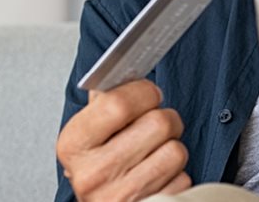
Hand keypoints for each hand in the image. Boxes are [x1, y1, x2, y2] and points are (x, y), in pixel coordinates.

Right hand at [56, 79, 190, 200]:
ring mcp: (121, 196)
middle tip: (155, 127)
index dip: (144, 92)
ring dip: (172, 149)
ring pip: (176, 151)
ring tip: (154, 154)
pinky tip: (158, 177)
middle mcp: (93, 174)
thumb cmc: (100, 166)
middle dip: (166, 119)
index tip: (149, 93)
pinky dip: (177, 175)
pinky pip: (184, 178)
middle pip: (159, 123)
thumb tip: (124, 70)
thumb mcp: (89, 134)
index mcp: (74, 145)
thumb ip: (104, 102)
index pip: (118, 103)